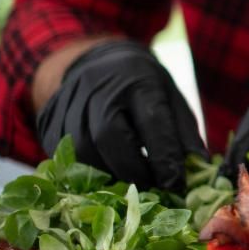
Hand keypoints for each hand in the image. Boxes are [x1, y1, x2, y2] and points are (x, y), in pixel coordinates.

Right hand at [35, 40, 205, 189]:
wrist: (98, 62)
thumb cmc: (142, 86)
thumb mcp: (172, 98)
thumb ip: (185, 134)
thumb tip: (199, 169)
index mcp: (137, 79)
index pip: (151, 120)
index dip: (163, 156)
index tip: (174, 182)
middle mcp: (98, 87)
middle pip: (107, 136)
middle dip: (132, 169)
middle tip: (150, 186)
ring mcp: (68, 102)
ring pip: (81, 149)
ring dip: (107, 173)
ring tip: (128, 182)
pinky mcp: (49, 119)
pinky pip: (62, 153)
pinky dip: (85, 170)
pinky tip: (103, 172)